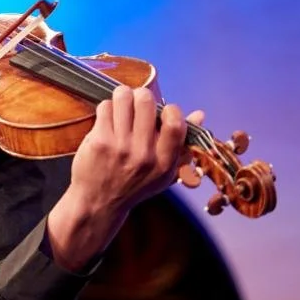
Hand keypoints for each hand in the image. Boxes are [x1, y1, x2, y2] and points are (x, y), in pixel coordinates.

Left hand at [71, 85, 202, 212]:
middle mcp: (144, 155)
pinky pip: (105, 108)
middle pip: (146, 102)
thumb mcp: (164, 173)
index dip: (170, 109)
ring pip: (124, 99)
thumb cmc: (134, 185)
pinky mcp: (99, 142)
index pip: (175, 124)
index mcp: (165, 162)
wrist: (99, 203)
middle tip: (137, 101)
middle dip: (142, 96)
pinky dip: (107, 107)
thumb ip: (183, 144)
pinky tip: (108, 116)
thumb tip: (200, 115)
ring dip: (123, 96)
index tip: (162, 110)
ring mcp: (120, 147)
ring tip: (122, 104)